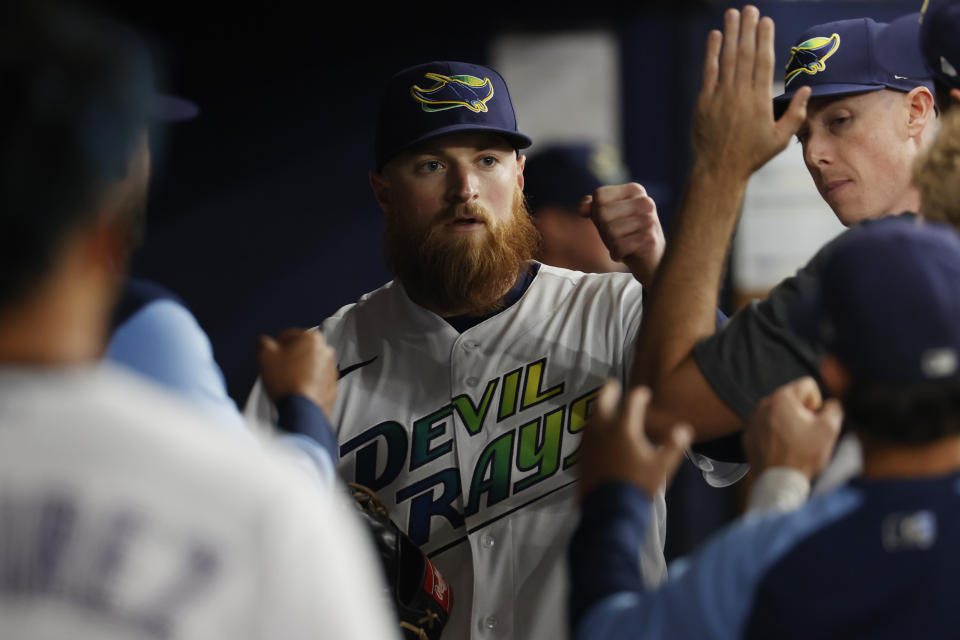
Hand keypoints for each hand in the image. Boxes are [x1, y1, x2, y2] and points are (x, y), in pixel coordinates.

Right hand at [257, 328, 337, 417]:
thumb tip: (264, 341)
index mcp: (311, 338)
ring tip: (287, 381)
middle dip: (290, 357)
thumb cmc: (285, 380)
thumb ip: (263, 342)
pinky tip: (297, 390)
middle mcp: (326, 351)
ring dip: (300, 370)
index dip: (276, 345)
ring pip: (311, 365)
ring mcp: (332, 370)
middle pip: (302, 350)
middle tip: (278, 369)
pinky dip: (309, 383)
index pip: (289, 335)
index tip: (271, 355)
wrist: (302, 410)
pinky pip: (317, 381)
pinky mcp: (333, 387)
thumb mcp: (265, 355)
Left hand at [578, 183, 664, 286]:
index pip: (599, 196)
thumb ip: (592, 207)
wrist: (651, 261)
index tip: (612, 221)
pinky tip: (628, 253)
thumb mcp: (607, 217)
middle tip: (618, 235)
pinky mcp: (650, 240)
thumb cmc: (626, 235)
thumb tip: (582, 209)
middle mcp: (645, 201)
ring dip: (611, 243)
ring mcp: (650, 220)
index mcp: (635, 190)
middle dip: (604, 230)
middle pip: (602, 213)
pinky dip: (617, 254)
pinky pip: (618, 247)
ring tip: (624, 243)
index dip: (597, 212)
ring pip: (609, 231)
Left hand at [579, 380, 691, 499]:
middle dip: (609, 390)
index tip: (644, 394)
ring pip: (590, 416)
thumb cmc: (638, 486)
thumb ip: (673, 446)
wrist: (609, 509)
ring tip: (604, 407)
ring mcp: (588, 441)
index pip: (632, 401)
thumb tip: (684, 429)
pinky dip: (592, 427)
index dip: (640, 394)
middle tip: (613, 385)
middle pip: (602, 400)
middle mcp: (602, 429)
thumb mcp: (661, 468)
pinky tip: (596, 433)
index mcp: (623, 427)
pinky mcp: (580, 455)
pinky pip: (585, 433)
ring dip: (598, 408)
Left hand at [691, 6, 809, 180]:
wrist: (718, 169)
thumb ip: (796, 114)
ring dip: (730, 34)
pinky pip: (708, 72)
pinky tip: (715, 36)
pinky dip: (712, 53)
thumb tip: (809, 90)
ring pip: (727, 59)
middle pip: (745, 54)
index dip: (765, 39)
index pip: (764, 63)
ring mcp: (720, 97)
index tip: (766, 21)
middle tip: (750, 8)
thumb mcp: (781, 139)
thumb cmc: (752, 156)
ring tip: (733, 13)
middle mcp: (740, 95)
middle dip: (748, 29)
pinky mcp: (703, 102)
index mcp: (760, 101)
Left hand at [743, 377, 842, 478]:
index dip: (817, 403)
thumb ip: (834, 408)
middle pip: (792, 398)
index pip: (807, 385)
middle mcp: (763, 404)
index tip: (813, 421)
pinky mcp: (748, 434)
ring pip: (779, 413)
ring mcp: (753, 420)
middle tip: (805, 434)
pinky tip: (781, 450)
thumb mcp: (829, 430)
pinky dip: (775, 434)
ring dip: (789, 423)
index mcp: (782, 398)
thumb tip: (830, 404)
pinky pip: (766, 426)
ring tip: (793, 444)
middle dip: (802, 412)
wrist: (778, 483)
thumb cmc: (803, 456)